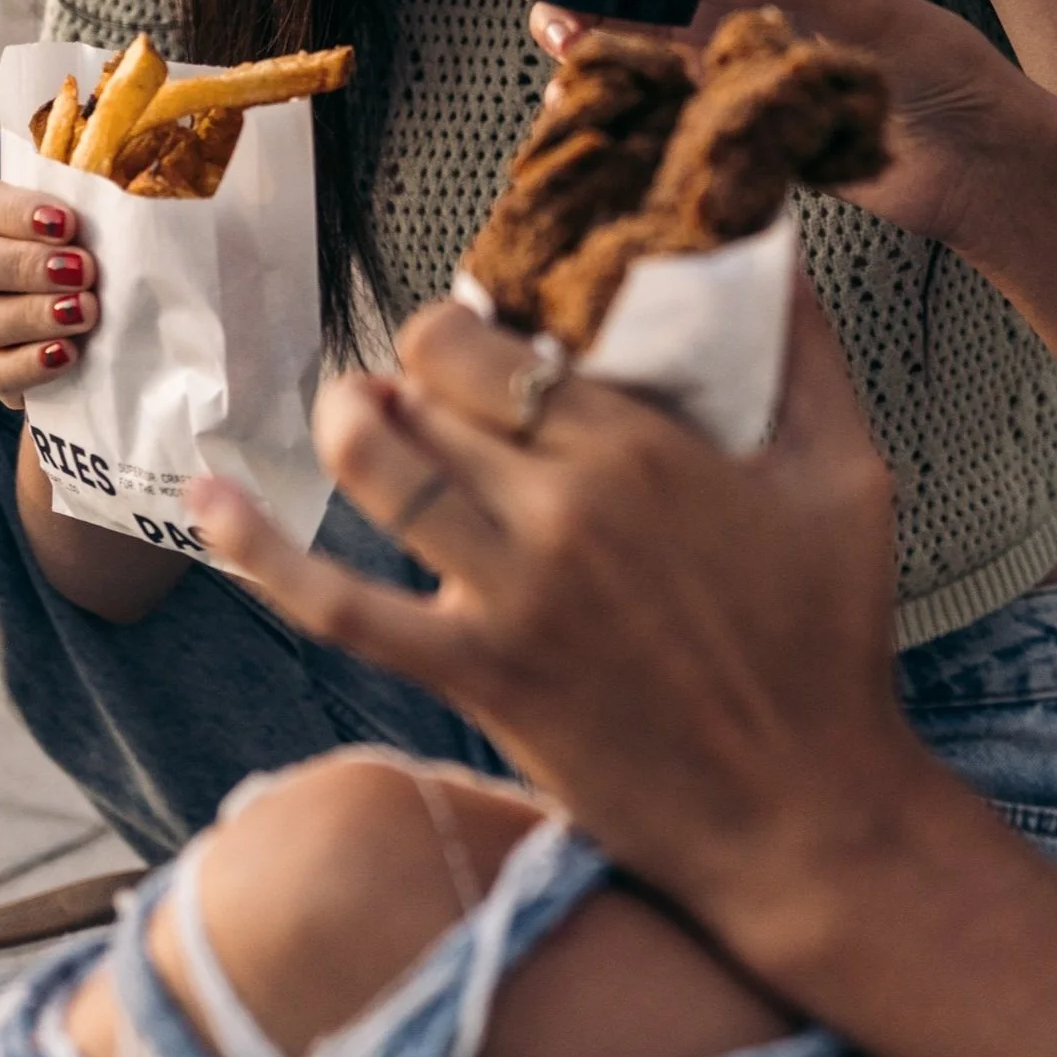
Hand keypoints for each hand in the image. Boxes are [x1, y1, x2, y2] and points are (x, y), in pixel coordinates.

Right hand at [0, 181, 97, 408]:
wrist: (64, 294)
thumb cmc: (66, 234)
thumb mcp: (66, 209)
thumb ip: (81, 197)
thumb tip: (130, 189)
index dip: (17, 213)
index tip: (67, 223)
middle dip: (24, 266)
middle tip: (83, 269)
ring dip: (34, 315)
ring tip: (86, 310)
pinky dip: (31, 364)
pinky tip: (67, 353)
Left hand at [189, 290, 936, 936]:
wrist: (802, 811)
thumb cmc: (830, 637)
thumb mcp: (847, 472)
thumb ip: (805, 350)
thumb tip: (768, 245)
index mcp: (640, 448)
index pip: (497, 340)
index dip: (469, 320)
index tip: (488, 327)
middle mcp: (560, 509)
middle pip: (433, 393)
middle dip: (417, 367)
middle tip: (432, 376)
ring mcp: (507, 596)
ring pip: (381, 469)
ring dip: (351, 419)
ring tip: (362, 405)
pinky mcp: (476, 675)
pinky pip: (338, 607)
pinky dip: (259, 551)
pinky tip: (208, 498)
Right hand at [503, 0, 1013, 243]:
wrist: (969, 164)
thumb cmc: (939, 73)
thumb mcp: (864, 12)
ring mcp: (718, 40)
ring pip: (617, 19)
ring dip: (577, 23)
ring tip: (564, 41)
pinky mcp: (718, 99)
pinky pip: (642, 83)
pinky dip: (607, 84)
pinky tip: (591, 92)